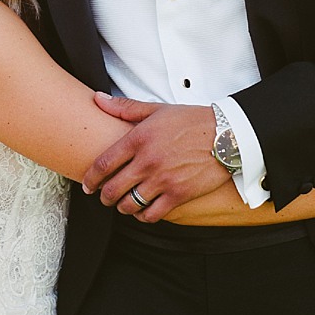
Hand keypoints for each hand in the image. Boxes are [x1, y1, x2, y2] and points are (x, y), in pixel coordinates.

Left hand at [83, 95, 229, 220]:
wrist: (227, 135)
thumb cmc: (191, 121)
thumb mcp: (156, 110)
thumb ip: (124, 108)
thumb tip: (97, 98)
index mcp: (138, 139)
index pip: (103, 164)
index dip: (90, 178)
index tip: (87, 185)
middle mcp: (147, 162)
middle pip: (112, 189)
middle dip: (103, 197)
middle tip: (103, 198)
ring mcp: (163, 180)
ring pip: (130, 204)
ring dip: (122, 207)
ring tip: (122, 205)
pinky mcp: (179, 194)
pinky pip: (153, 213)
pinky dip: (143, 216)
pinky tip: (143, 211)